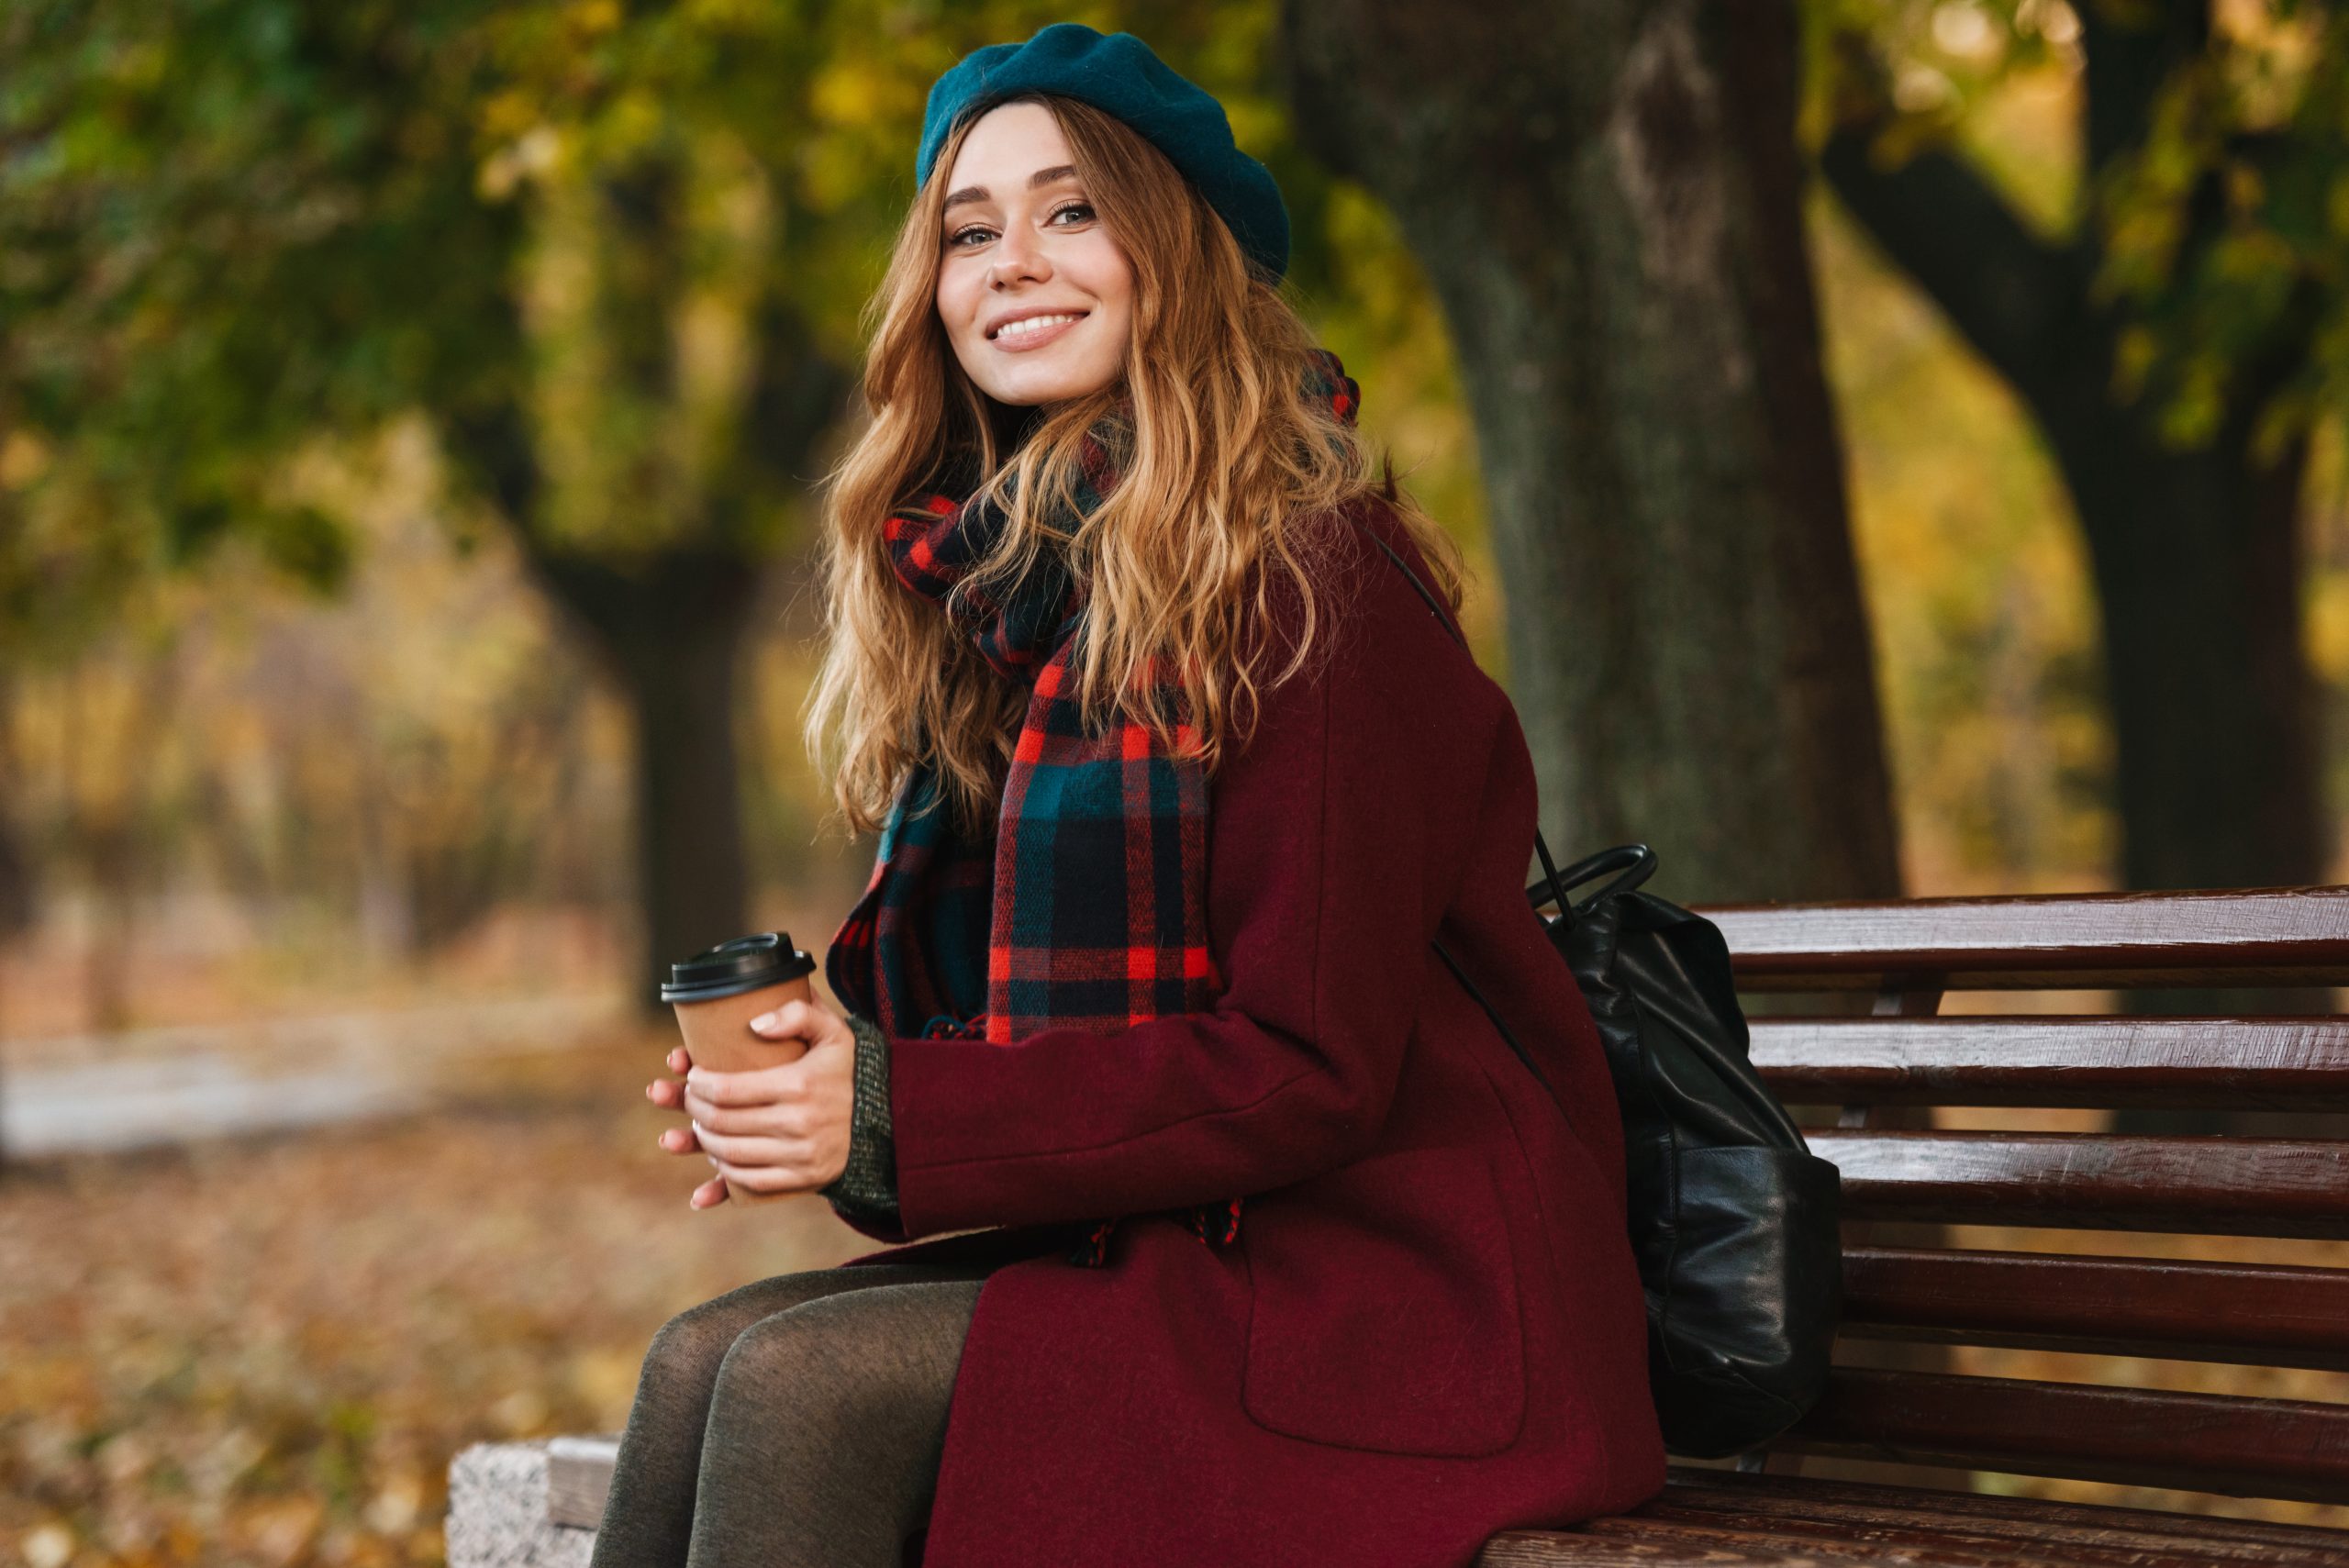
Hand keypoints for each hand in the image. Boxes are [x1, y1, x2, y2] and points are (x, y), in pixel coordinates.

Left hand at [645, 996, 857, 1208]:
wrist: (888, 1116)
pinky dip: (724, 1171)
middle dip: (693, 1109)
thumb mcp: (833, 1031)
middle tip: (690, 1098)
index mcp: (799, 1084)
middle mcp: (799, 1123)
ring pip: (730, 1154)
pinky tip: (717, 1157)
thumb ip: (798, 1013)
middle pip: (722, 1122)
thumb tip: (753, 1024)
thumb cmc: (848, 1070)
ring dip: (703, 1140)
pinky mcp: (804, 1179)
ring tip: (700, 1124)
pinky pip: (750, 1182)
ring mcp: (801, 1155)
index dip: (697, 1084)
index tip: (692, 1074)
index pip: (727, 1089)